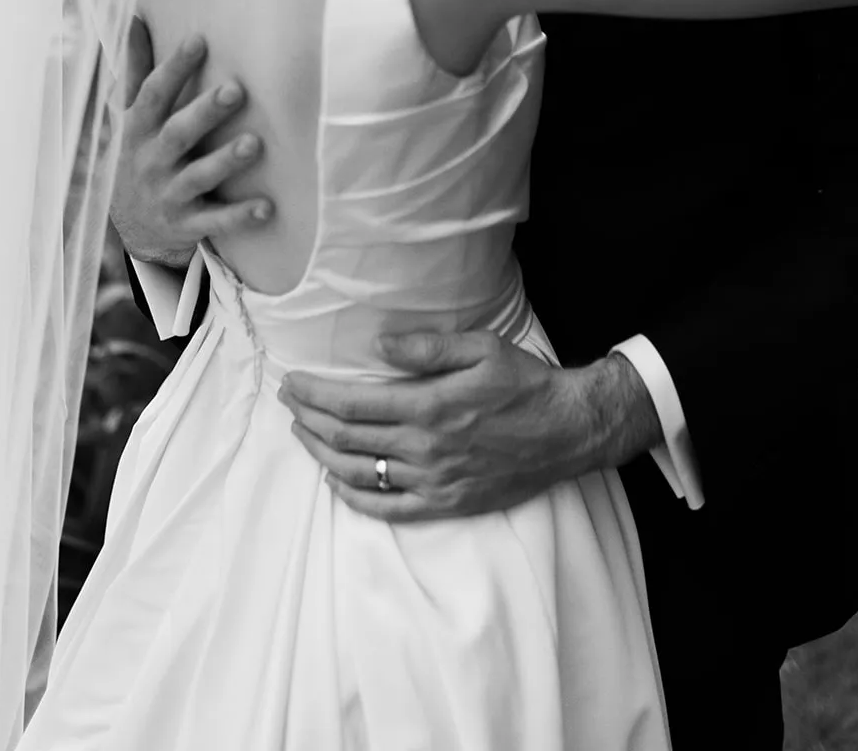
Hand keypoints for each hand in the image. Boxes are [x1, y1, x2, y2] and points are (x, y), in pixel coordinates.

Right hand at [111, 21, 272, 267]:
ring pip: (198, 177)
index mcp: (137, 129)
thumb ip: (136, 68)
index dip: (174, 67)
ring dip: (225, 161)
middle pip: (178, 133)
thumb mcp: (130, 113)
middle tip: (237, 90)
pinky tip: (267, 207)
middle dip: (205, 112)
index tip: (199, 40)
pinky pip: (214, 221)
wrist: (129, 224)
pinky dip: (239, 215)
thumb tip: (132, 17)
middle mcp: (151, 160)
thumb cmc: (139, 152)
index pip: (154, 94)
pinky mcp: (186, 224)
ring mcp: (168, 194)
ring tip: (254, 144)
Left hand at [278, 332, 661, 521]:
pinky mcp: (447, 504)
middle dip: (308, 419)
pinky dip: (355, 497)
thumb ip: (426, 349)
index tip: (293, 382)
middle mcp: (427, 448)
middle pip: (346, 439)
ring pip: (360, 474)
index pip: (352, 404)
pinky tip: (337, 482)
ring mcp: (435, 481)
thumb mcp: (481, 348)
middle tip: (289, 401)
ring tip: (302, 435)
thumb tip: (378, 347)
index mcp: (430, 406)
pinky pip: (389, 509)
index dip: (314, 394)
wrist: (568, 430)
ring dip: (321, 455)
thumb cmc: (524, 384)